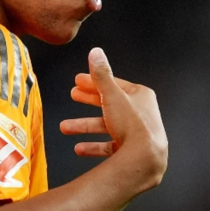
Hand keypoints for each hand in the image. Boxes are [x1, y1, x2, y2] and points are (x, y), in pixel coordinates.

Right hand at [60, 48, 167, 186]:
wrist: (144, 158)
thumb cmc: (133, 125)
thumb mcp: (112, 95)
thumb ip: (101, 75)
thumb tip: (95, 52)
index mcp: (140, 96)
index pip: (113, 84)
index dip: (94, 82)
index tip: (78, 81)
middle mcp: (140, 113)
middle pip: (109, 103)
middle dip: (88, 101)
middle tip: (73, 95)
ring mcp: (136, 133)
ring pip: (105, 126)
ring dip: (84, 126)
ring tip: (65, 127)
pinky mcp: (131, 150)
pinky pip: (109, 146)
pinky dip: (93, 146)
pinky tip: (79, 148)